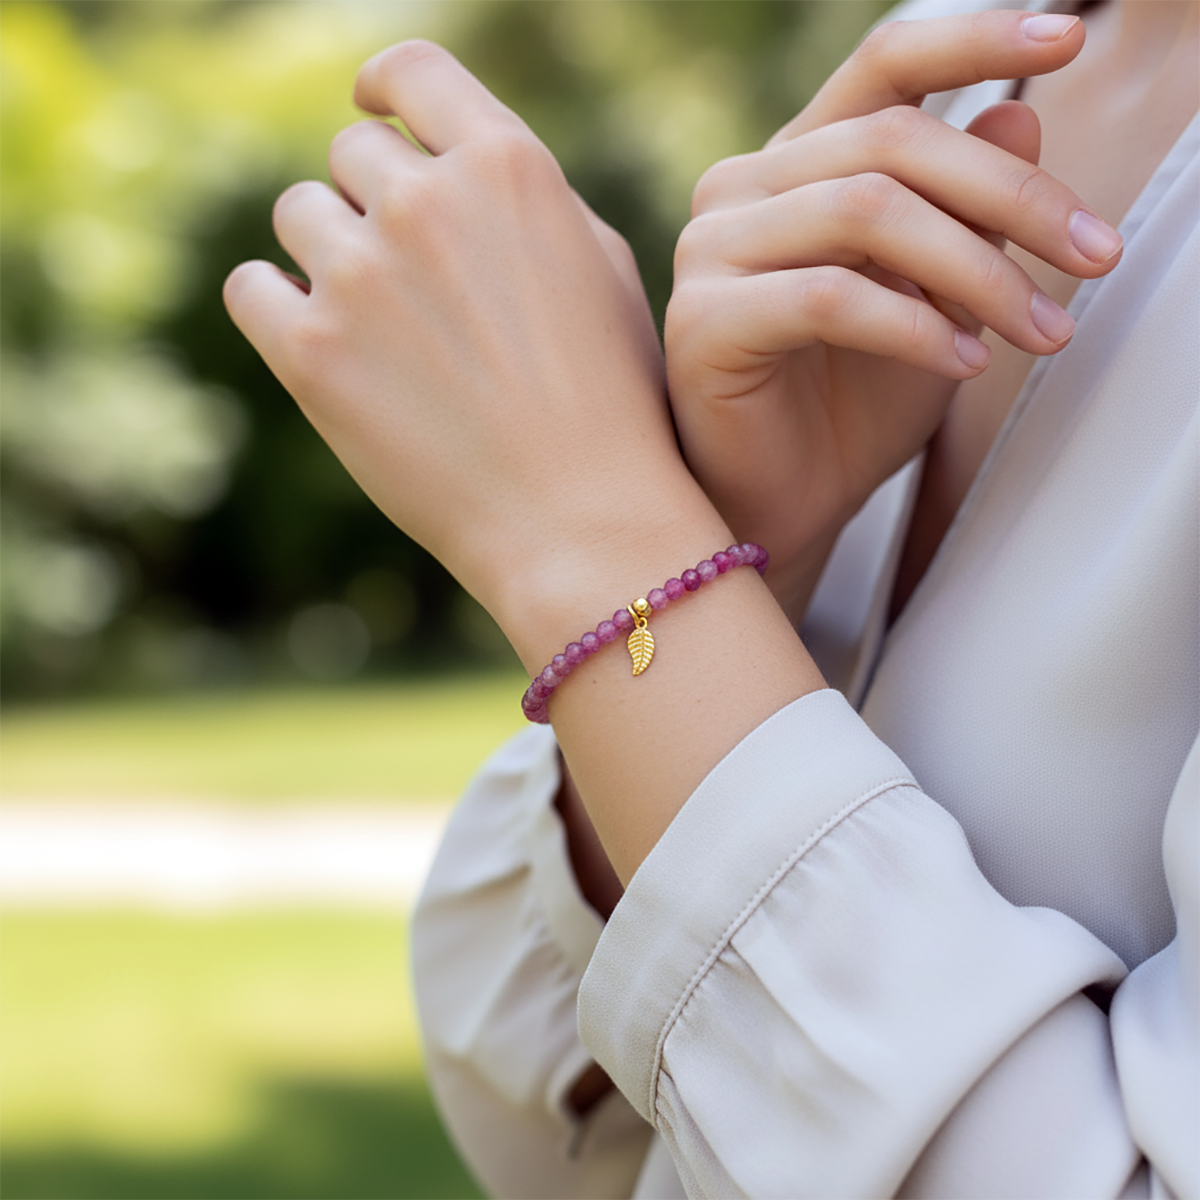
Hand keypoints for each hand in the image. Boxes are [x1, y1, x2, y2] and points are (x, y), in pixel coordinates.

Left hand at [224, 42, 704, 666]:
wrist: (582, 522)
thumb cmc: (612, 403)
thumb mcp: (603, 271)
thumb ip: (521, 198)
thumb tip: (446, 164)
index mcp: (509, 168)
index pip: (413, 71)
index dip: (385, 88)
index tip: (375, 112)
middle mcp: (428, 204)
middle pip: (353, 154)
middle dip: (377, 201)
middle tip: (416, 280)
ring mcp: (362, 277)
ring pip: (301, 215)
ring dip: (333, 255)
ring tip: (386, 328)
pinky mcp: (311, 353)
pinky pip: (252, 288)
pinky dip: (279, 308)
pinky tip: (324, 344)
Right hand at [665, 11, 1123, 619]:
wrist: (785, 506)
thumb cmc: (850, 408)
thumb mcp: (935, 301)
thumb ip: (965, 214)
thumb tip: (1019, 117)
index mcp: (794, 166)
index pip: (882, 70)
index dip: (974, 39)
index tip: (1071, 38)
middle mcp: (740, 188)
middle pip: (891, 142)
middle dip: (1012, 197)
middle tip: (1095, 256)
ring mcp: (711, 250)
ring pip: (865, 211)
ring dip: (976, 271)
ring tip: (1043, 330)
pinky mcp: (704, 321)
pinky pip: (829, 297)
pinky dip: (913, 326)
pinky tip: (966, 363)